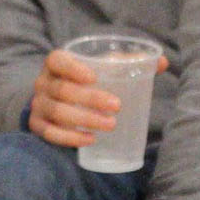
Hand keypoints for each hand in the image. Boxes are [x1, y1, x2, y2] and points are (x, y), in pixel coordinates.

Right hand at [29, 50, 168, 147]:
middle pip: (62, 90)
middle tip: (117, 106)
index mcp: (56, 63)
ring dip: (84, 119)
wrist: (58, 100)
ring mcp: (38, 105)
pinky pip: (49, 133)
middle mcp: (43, 82)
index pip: (57, 60)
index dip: (72, 68)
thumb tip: (162, 61)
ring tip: (110, 124)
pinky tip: (90, 139)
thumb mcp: (103, 68)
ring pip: (57, 113)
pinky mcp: (37, 125)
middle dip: (89, 99)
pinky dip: (69, 138)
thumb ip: (129, 63)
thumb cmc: (86, 80)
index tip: (94, 76)